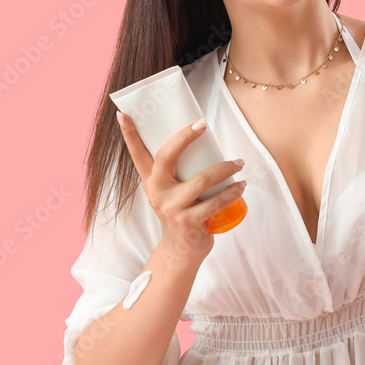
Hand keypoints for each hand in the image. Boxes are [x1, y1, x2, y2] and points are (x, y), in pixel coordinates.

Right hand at [116, 112, 245, 262]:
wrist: (181, 251)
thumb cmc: (181, 213)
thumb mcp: (171, 192)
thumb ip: (178, 172)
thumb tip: (200, 140)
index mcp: (151, 181)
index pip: (137, 154)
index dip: (129, 134)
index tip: (123, 114)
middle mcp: (157, 192)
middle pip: (165, 156)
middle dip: (184, 137)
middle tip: (202, 124)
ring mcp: (171, 208)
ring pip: (200, 180)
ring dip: (224, 168)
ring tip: (239, 163)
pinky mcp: (187, 222)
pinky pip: (214, 203)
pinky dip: (231, 193)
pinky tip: (241, 186)